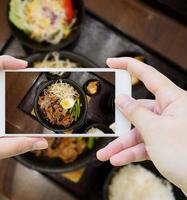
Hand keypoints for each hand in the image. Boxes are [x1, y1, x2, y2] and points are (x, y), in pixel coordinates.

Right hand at [97, 57, 186, 193]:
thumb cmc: (186, 154)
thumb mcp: (154, 130)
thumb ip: (135, 113)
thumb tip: (121, 100)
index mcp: (174, 100)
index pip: (148, 75)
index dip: (128, 66)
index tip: (111, 62)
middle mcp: (172, 111)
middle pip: (139, 110)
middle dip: (121, 124)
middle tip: (107, 128)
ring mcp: (168, 128)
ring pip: (139, 131)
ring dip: (122, 144)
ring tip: (106, 154)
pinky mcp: (166, 143)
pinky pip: (144, 144)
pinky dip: (131, 152)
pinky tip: (118, 159)